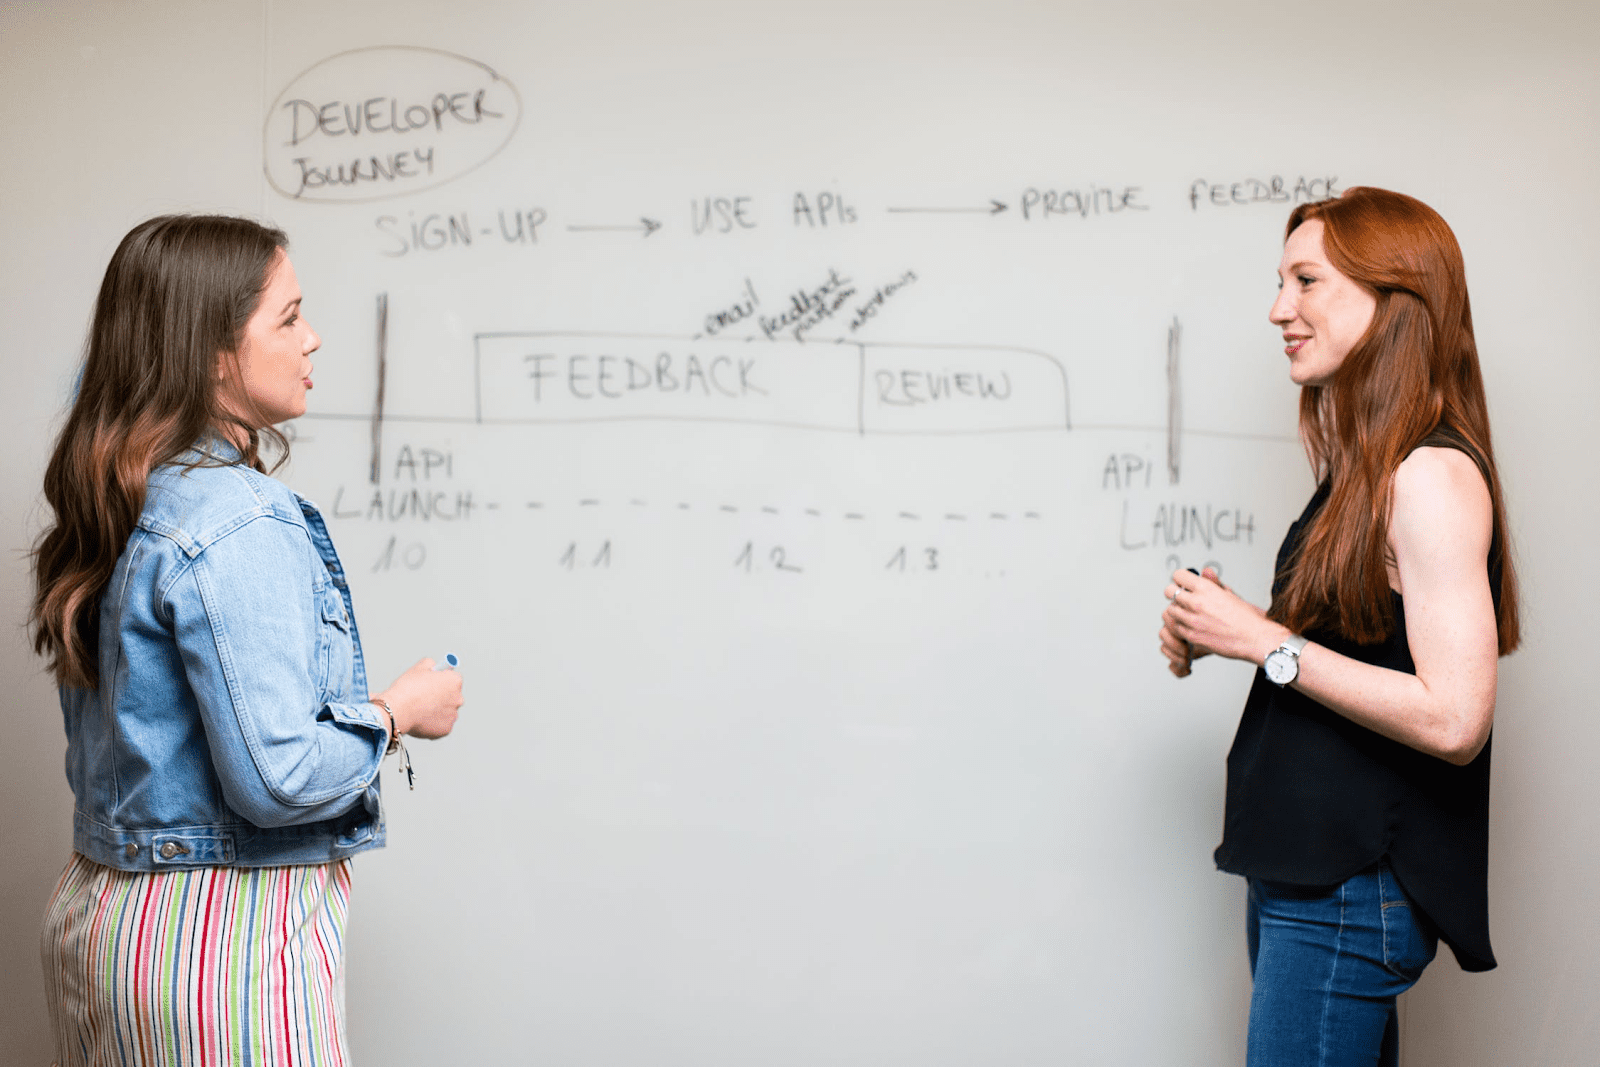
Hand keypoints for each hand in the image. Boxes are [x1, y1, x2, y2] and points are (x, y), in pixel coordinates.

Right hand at [373, 658, 462, 739]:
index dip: (441, 680)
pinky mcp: (446, 730)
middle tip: (424, 698)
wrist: (398, 710)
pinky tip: (421, 720)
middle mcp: (458, 698)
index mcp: (455, 681)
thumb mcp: (418, 667)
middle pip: (452, 696)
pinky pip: (441, 725)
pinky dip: (433, 724)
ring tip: (420, 710)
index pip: (453, 679)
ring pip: (447, 712)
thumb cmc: (407, 688)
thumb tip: (434, 667)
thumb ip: (430, 664)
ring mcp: (453, 715)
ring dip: (437, 711)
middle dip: (441, 697)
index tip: (433, 683)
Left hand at [1161, 567, 1286, 669]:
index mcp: (1206, 588)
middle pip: (1169, 591)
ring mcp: (1192, 620)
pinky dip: (1181, 626)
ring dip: (1177, 611)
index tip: (1184, 583)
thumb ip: (1214, 582)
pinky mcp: (1191, 635)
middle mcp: (1196, 602)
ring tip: (1188, 613)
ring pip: (1170, 610)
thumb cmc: (1247, 617)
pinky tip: (1191, 626)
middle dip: (1176, 593)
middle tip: (1183, 598)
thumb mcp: (1230, 594)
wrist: (1255, 638)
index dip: (1181, 579)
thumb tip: (1205, 571)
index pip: (1178, 575)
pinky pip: (1176, 627)